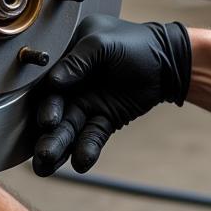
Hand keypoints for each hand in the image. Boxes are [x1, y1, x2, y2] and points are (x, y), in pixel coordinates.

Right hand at [32, 14, 190, 175]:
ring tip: (47, 167)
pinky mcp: (104, 119)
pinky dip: (86, 149)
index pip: (47, 84)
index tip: (46, 122)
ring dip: (59, 147)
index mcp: (65, 60)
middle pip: (55, 112)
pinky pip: (92, 136)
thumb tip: (53, 82)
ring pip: (70, 129)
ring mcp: (87, 103)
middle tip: (43, 154)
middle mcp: (71, 84)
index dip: (45, 105)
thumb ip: (77, 60)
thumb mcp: (102, 42)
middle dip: (48, 135)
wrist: (167, 60)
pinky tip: (81, 163)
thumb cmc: (133, 43)